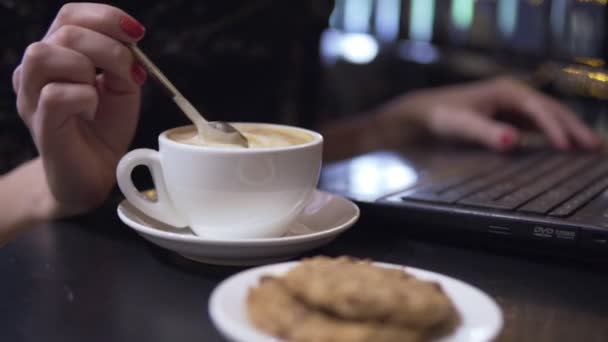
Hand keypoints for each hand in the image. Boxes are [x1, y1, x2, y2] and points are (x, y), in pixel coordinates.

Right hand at [12, 3, 146, 216]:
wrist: (94, 172)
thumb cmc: (105, 128)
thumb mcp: (121, 87)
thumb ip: (121, 61)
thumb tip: (128, 41)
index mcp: (57, 54)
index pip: (70, 14)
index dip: (106, 17)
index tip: (137, 33)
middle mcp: (36, 70)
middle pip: (64, 31)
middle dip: (108, 47)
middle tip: (131, 73)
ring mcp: (31, 96)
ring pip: (46, 54)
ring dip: (87, 69)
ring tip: (101, 93)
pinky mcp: (39, 122)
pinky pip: (56, 94)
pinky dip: (85, 99)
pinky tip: (91, 113)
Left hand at [384, 77, 599, 150]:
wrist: (425, 113)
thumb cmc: (443, 115)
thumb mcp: (463, 125)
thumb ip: (486, 133)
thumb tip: (512, 141)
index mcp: (507, 91)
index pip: (539, 109)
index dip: (555, 128)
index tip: (567, 146)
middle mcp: (514, 94)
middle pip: (551, 110)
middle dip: (573, 127)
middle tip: (595, 146)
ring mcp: (513, 104)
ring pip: (548, 116)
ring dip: (568, 130)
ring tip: (591, 146)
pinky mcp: (510, 116)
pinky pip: (538, 124)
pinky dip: (554, 133)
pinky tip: (565, 145)